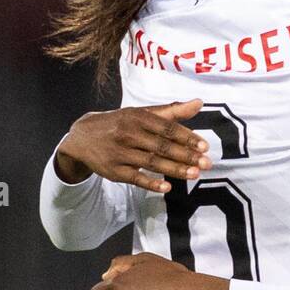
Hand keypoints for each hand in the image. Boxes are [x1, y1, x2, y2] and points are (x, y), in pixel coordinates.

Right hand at [55, 99, 211, 192]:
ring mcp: (120, 153)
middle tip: (207, 163)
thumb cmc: (121, 123)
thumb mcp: (142, 113)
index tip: (204, 146)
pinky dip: (151, 183)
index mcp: (138, 117)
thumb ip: (171, 111)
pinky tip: (167, 187)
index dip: (186, 137)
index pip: (166, 128)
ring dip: (174, 169)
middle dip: (186, 155)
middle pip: (161, 146)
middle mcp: (128, 134)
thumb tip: (199, 103)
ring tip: (194, 174)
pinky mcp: (114, 171)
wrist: (82, 137)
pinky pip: (135, 178)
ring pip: (151, 162)